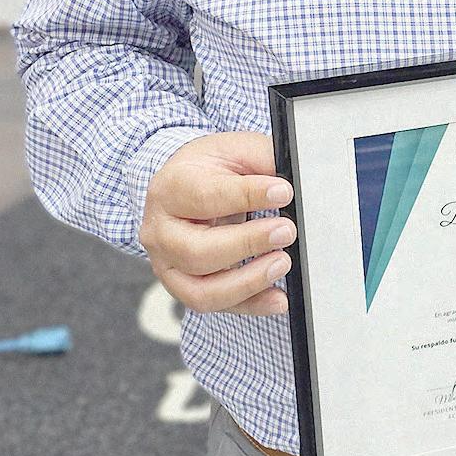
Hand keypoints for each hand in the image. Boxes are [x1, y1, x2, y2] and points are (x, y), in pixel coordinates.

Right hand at [142, 131, 296, 316]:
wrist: (185, 187)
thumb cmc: (210, 169)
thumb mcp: (234, 150)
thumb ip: (262, 160)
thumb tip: (295, 180)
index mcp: (170, 188)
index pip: (206, 197)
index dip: (247, 196)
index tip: (284, 192)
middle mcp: (160, 231)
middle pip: (197, 251)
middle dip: (247, 244)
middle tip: (286, 231)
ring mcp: (167, 265)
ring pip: (202, 290)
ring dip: (247, 282)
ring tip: (282, 263)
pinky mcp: (182, 288)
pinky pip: (215, 305)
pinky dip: (250, 305)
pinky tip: (277, 298)